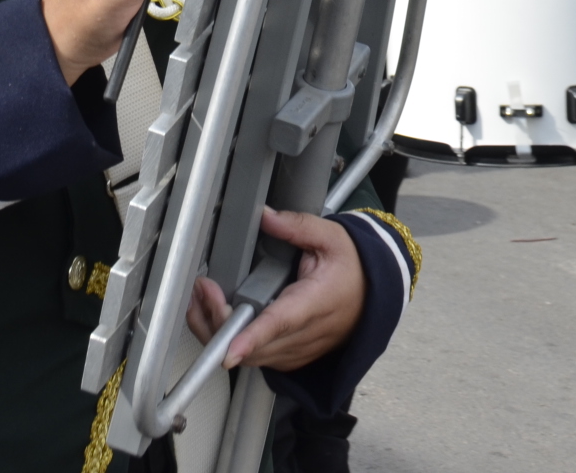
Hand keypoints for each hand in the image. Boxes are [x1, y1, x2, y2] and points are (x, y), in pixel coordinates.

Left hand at [185, 208, 366, 371]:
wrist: (374, 292)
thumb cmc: (353, 266)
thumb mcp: (331, 236)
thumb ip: (296, 226)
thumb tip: (265, 216)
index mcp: (316, 302)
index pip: (280, 323)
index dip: (251, 337)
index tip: (228, 350)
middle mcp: (307, 334)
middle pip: (256, 345)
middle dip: (219, 322)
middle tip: (201, 288)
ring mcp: (299, 351)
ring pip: (251, 358)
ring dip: (219, 334)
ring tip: (201, 298)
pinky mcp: (292, 358)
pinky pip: (257, 360)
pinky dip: (232, 343)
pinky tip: (216, 317)